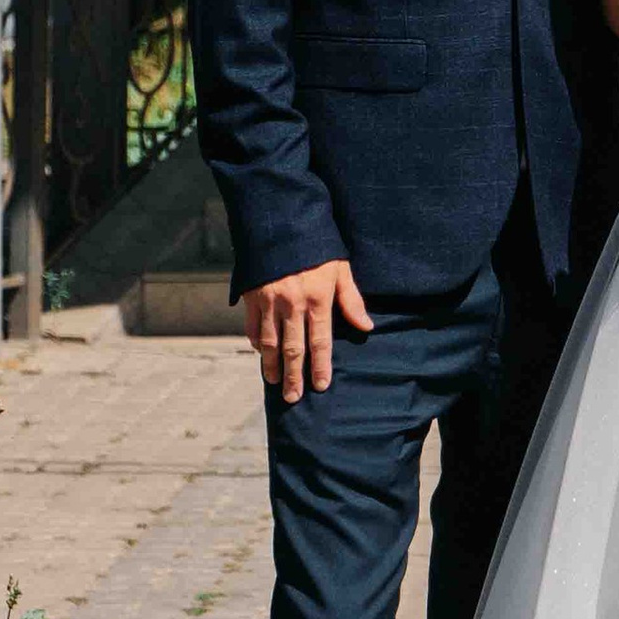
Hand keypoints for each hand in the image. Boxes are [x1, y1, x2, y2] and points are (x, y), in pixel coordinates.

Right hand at [244, 257, 373, 401]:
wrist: (280, 221)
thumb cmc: (316, 247)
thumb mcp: (340, 269)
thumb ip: (351, 300)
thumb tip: (366, 327)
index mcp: (317, 299)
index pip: (320, 341)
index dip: (320, 366)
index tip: (320, 385)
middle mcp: (293, 304)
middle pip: (293, 348)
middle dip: (293, 375)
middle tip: (293, 397)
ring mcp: (270, 301)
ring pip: (270, 341)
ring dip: (272, 365)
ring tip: (274, 382)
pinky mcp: (252, 295)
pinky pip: (253, 326)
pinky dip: (257, 341)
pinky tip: (261, 353)